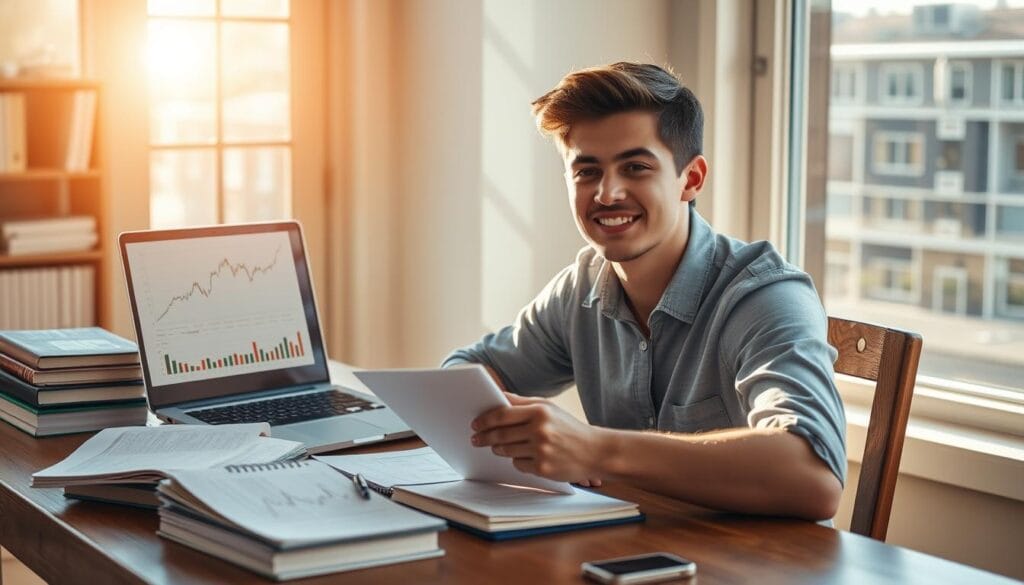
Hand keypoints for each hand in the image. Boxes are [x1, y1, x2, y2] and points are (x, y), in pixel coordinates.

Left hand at [470, 393, 602, 483]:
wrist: (595, 451)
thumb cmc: (569, 428)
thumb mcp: (549, 408)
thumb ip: (523, 403)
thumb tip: (498, 397)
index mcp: (540, 411)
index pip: (503, 414)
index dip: (485, 420)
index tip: (475, 423)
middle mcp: (540, 430)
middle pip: (501, 434)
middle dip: (484, 437)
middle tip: (476, 439)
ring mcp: (541, 450)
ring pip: (507, 451)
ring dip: (499, 449)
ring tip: (497, 447)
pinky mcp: (543, 468)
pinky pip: (518, 464)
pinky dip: (518, 461)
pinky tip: (527, 456)